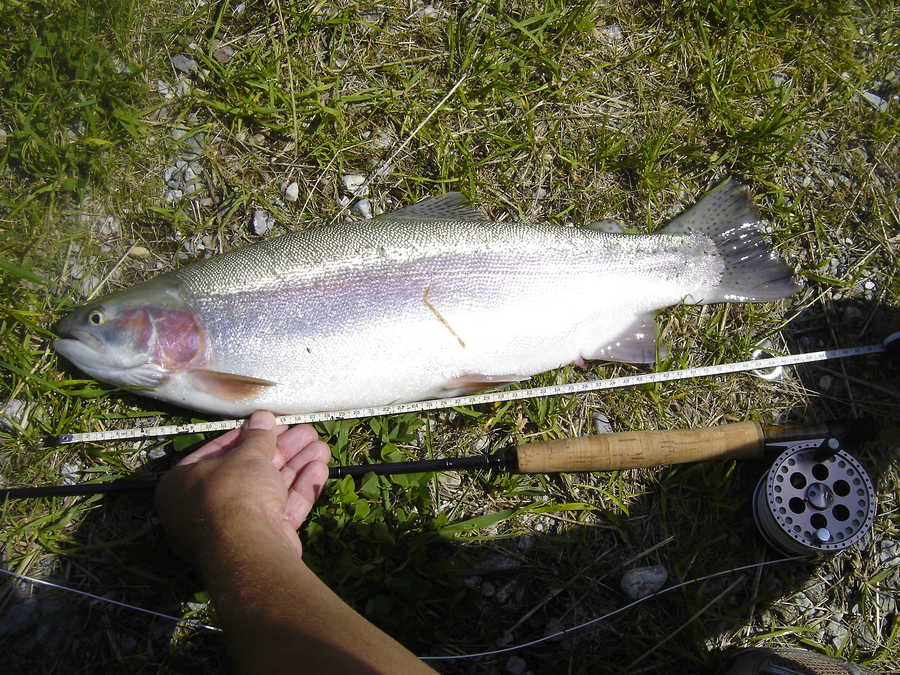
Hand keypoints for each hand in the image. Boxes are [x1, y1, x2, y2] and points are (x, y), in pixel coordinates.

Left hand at [154, 411, 330, 563]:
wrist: (247, 546)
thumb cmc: (232, 491)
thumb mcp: (245, 455)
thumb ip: (256, 437)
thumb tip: (262, 417)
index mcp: (183, 484)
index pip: (218, 453)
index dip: (249, 435)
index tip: (272, 423)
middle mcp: (204, 507)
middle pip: (250, 471)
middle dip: (283, 450)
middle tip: (305, 432)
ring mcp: (235, 527)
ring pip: (270, 489)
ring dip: (297, 465)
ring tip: (321, 446)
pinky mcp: (262, 539)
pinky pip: (281, 509)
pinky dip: (299, 488)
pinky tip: (320, 469)